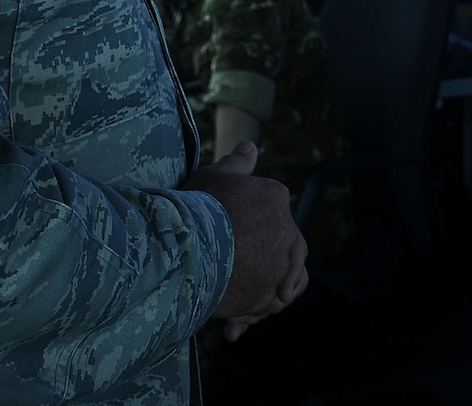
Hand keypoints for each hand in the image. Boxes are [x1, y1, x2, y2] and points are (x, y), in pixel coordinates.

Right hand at [180, 141, 308, 341]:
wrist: (184, 246)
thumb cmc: (196, 208)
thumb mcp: (214, 176)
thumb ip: (236, 164)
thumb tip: (250, 146)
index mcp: (275, 197)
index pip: (272, 214)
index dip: (249, 230)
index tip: (227, 240)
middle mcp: (286, 230)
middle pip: (284, 251)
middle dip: (260, 265)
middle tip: (233, 277)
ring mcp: (280, 265)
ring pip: (283, 283)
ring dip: (263, 295)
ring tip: (239, 305)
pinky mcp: (268, 296)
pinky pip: (264, 308)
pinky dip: (249, 316)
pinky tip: (231, 326)